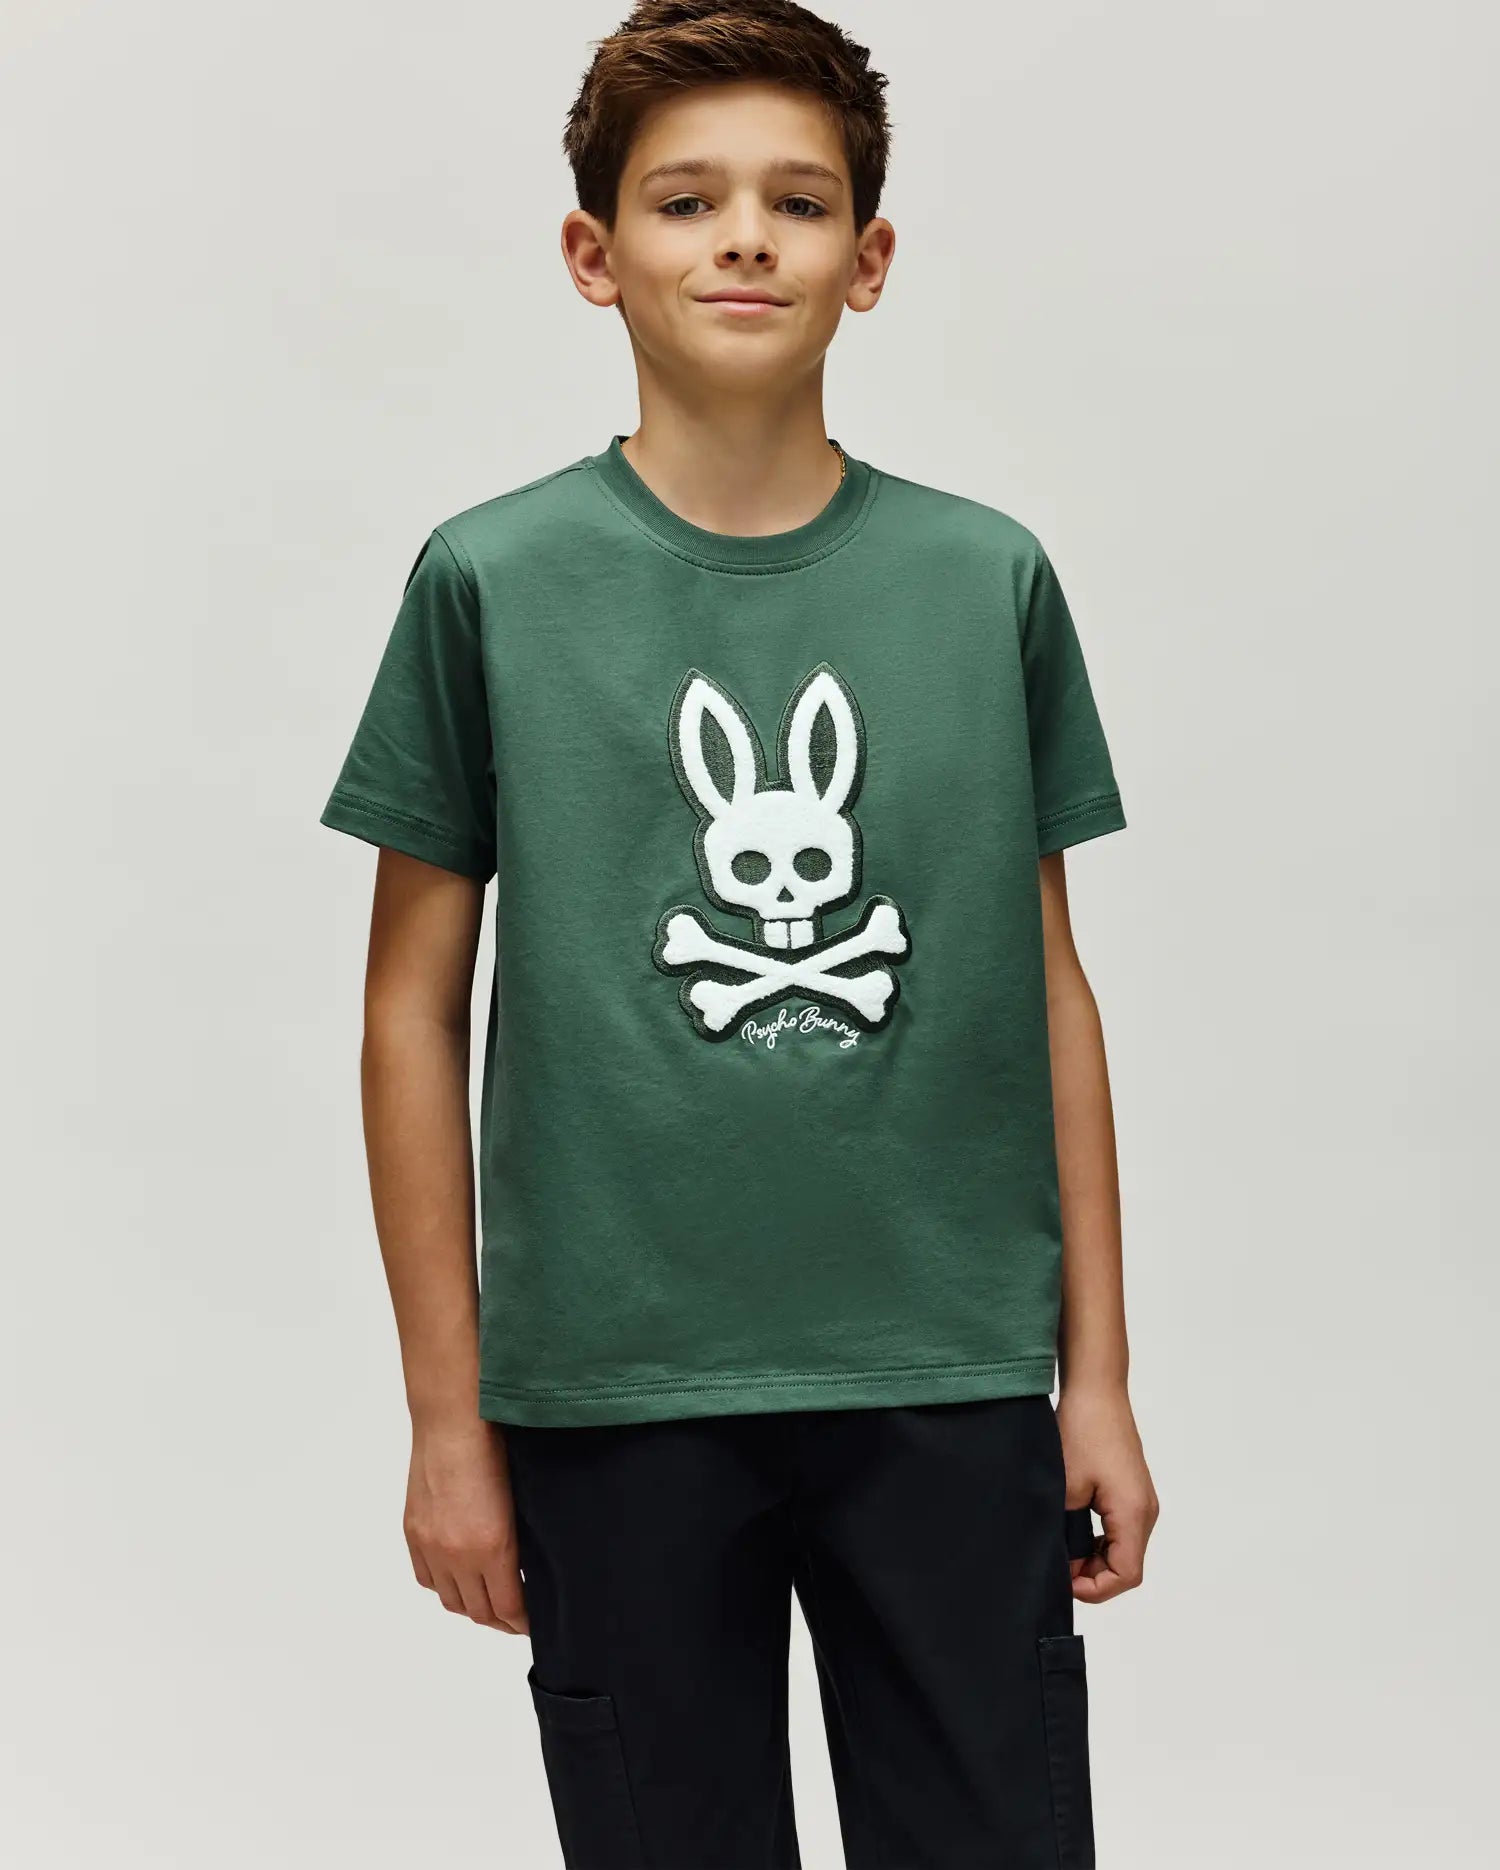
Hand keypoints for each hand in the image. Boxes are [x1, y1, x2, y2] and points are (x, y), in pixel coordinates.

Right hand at [403, 1418, 529, 1633]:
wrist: (453, 1420)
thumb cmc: (496, 1447)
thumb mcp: (520, 1500)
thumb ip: (519, 1543)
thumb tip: (526, 1571)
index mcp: (493, 1547)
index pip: (508, 1608)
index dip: (523, 1623)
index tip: (535, 1623)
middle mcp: (458, 1554)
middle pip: (479, 1612)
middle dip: (501, 1622)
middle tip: (517, 1619)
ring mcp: (431, 1545)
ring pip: (451, 1601)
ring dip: (471, 1607)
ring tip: (489, 1603)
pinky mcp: (413, 1533)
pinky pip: (427, 1579)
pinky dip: (443, 1586)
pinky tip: (458, 1580)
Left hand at [1055, 1382, 1158, 1603]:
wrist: (1096, 1391)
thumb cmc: (1082, 1431)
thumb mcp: (1065, 1487)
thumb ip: (1065, 1530)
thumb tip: (1058, 1560)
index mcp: (1133, 1513)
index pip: (1126, 1574)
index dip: (1095, 1588)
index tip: (1063, 1581)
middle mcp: (1145, 1512)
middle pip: (1127, 1566)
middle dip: (1092, 1576)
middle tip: (1057, 1566)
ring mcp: (1141, 1501)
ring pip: (1124, 1550)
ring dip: (1095, 1558)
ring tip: (1062, 1549)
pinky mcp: (1132, 1492)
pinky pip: (1121, 1531)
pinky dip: (1100, 1541)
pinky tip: (1073, 1532)